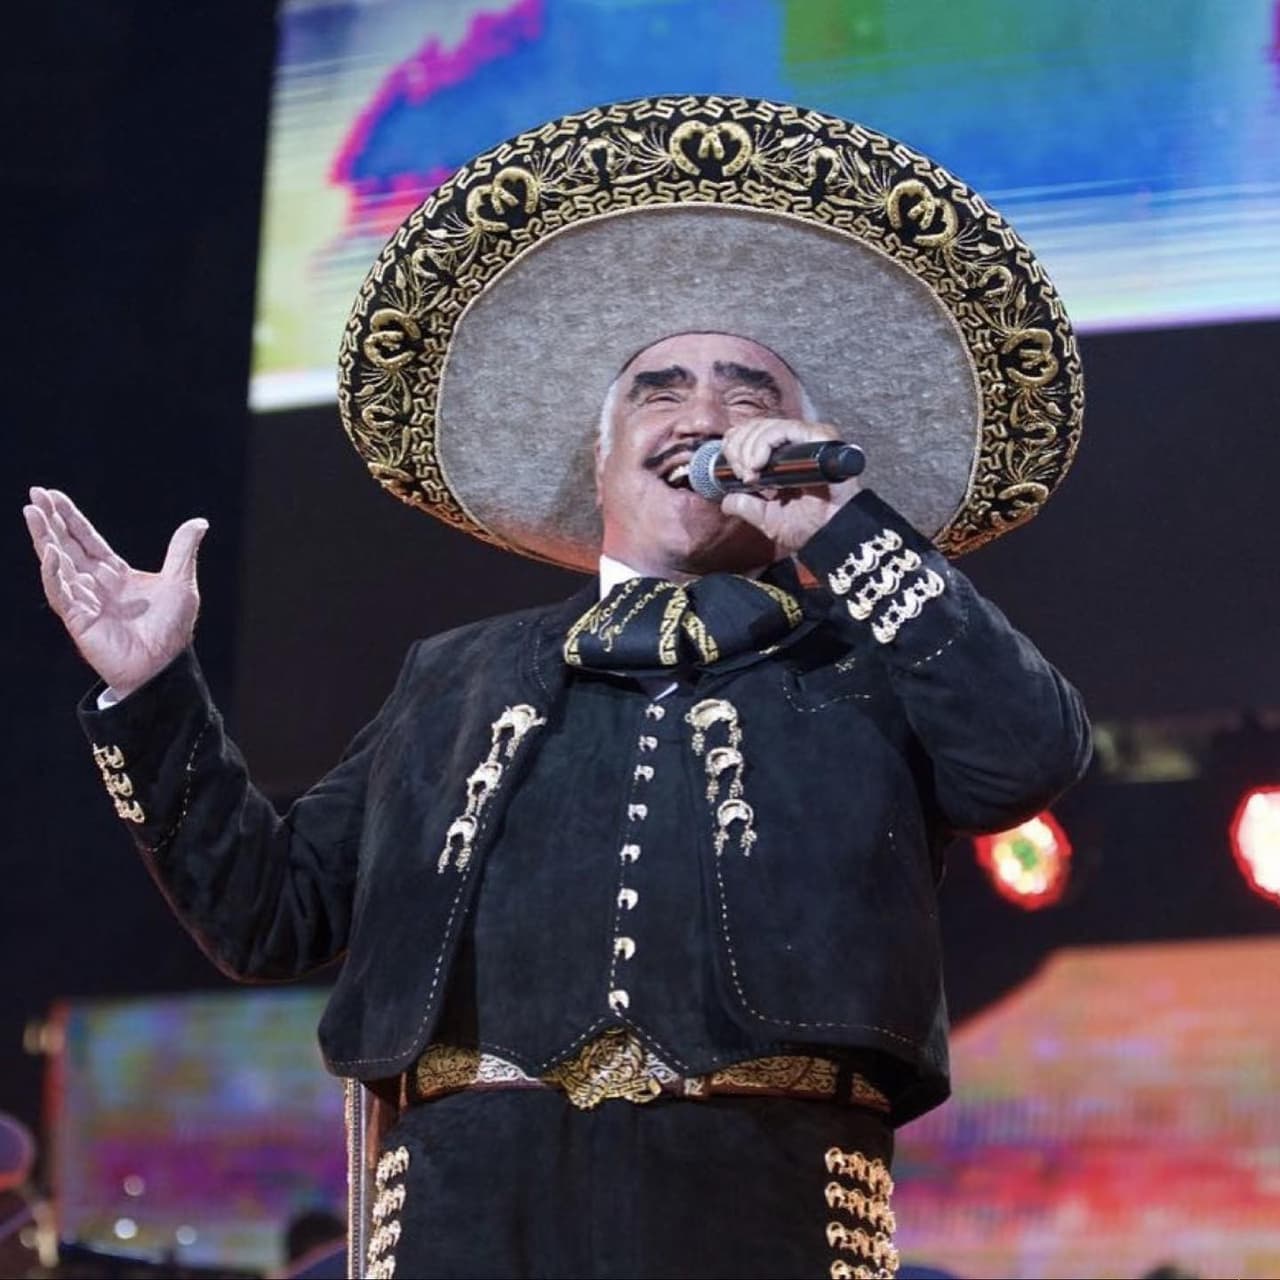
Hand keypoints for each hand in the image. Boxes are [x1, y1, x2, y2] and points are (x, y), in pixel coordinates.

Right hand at [24, 487, 207, 697]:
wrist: (165, 664)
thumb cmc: (171, 628)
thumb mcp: (181, 582)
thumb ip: (182, 551)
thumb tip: (199, 522)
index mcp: (114, 573)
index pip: (86, 538)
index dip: (70, 517)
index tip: (52, 494)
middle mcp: (94, 584)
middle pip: (66, 545)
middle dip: (50, 521)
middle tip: (35, 494)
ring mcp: (83, 600)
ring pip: (56, 564)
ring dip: (44, 539)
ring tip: (31, 513)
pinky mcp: (78, 619)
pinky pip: (61, 593)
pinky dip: (55, 573)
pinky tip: (50, 553)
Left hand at [717, 418, 861, 553]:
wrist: (832, 534)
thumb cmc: (809, 526)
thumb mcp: (766, 517)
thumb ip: (745, 506)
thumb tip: (726, 500)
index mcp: (784, 457)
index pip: (751, 432)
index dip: (735, 444)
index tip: (732, 469)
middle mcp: (796, 444)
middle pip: (756, 426)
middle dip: (739, 448)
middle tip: (742, 474)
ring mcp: (809, 439)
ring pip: (768, 425)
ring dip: (749, 448)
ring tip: (751, 474)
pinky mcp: (821, 438)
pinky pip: (787, 428)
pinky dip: (766, 443)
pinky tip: (759, 464)